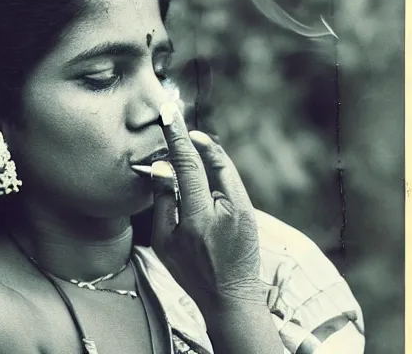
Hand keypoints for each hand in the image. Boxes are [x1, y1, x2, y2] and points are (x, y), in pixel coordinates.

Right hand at [149, 101, 265, 312]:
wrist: (231, 297)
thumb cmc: (191, 272)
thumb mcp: (165, 241)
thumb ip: (163, 201)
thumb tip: (162, 167)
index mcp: (199, 218)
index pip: (188, 166)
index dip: (177, 137)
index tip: (170, 114)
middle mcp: (226, 209)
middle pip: (213, 160)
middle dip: (194, 139)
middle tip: (178, 122)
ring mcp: (243, 209)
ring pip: (223, 167)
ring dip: (205, 152)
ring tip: (188, 143)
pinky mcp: (249, 211)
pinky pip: (230, 179)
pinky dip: (215, 166)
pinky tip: (202, 165)